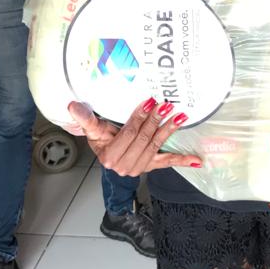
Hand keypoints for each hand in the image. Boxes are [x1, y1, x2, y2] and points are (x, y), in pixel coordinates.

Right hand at [66, 99, 202, 176]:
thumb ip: (86, 118)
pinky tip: (197, 160)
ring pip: (156, 146)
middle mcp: (125, 164)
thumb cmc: (102, 141)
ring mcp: (140, 167)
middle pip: (144, 139)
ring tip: (180, 116)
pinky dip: (183, 161)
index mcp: (109, 155)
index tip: (149, 101)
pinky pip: (168, 163)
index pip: (128, 133)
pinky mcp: (151, 166)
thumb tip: (73, 106)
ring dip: (169, 130)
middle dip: (156, 120)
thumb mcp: (92, 130)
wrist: (108, 158)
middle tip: (167, 104)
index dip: (139, 117)